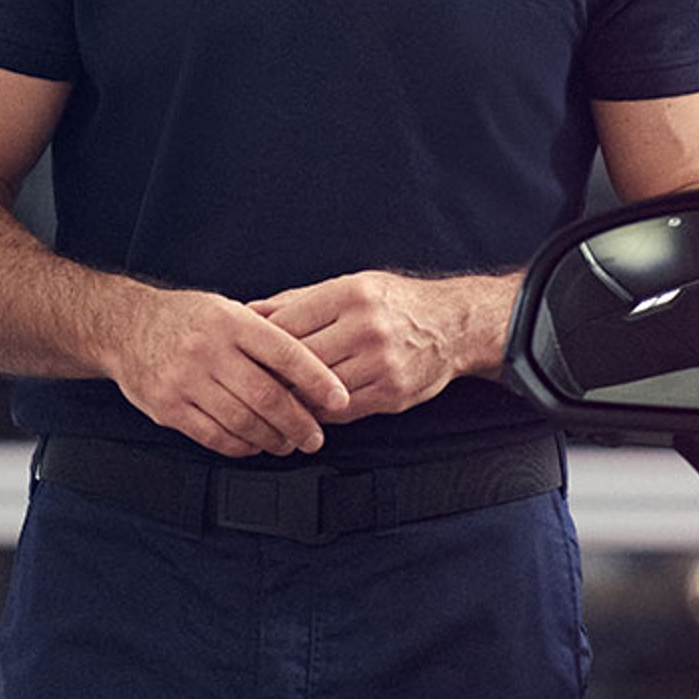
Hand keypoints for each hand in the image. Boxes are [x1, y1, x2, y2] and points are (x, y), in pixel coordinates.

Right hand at [107, 287, 351, 457]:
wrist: (123, 327)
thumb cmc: (183, 318)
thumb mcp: (225, 309)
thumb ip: (263, 333)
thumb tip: (313, 367)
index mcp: (230, 321)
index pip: (285, 352)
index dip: (317, 379)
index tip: (340, 399)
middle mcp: (208, 350)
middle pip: (267, 395)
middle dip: (299, 422)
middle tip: (316, 436)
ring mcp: (185, 380)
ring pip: (242, 421)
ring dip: (272, 439)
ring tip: (287, 443)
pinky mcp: (168, 407)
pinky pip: (213, 436)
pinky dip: (240, 446)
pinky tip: (253, 445)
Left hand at [250, 271, 507, 421]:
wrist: (452, 325)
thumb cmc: (392, 303)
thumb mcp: (348, 286)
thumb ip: (296, 300)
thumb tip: (247, 310)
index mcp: (350, 294)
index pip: (288, 323)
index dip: (261, 343)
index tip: (247, 353)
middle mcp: (367, 327)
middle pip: (300, 359)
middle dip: (273, 373)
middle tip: (252, 382)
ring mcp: (382, 363)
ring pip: (318, 389)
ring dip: (294, 397)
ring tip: (276, 398)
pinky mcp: (392, 393)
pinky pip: (341, 410)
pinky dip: (319, 411)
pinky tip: (309, 406)